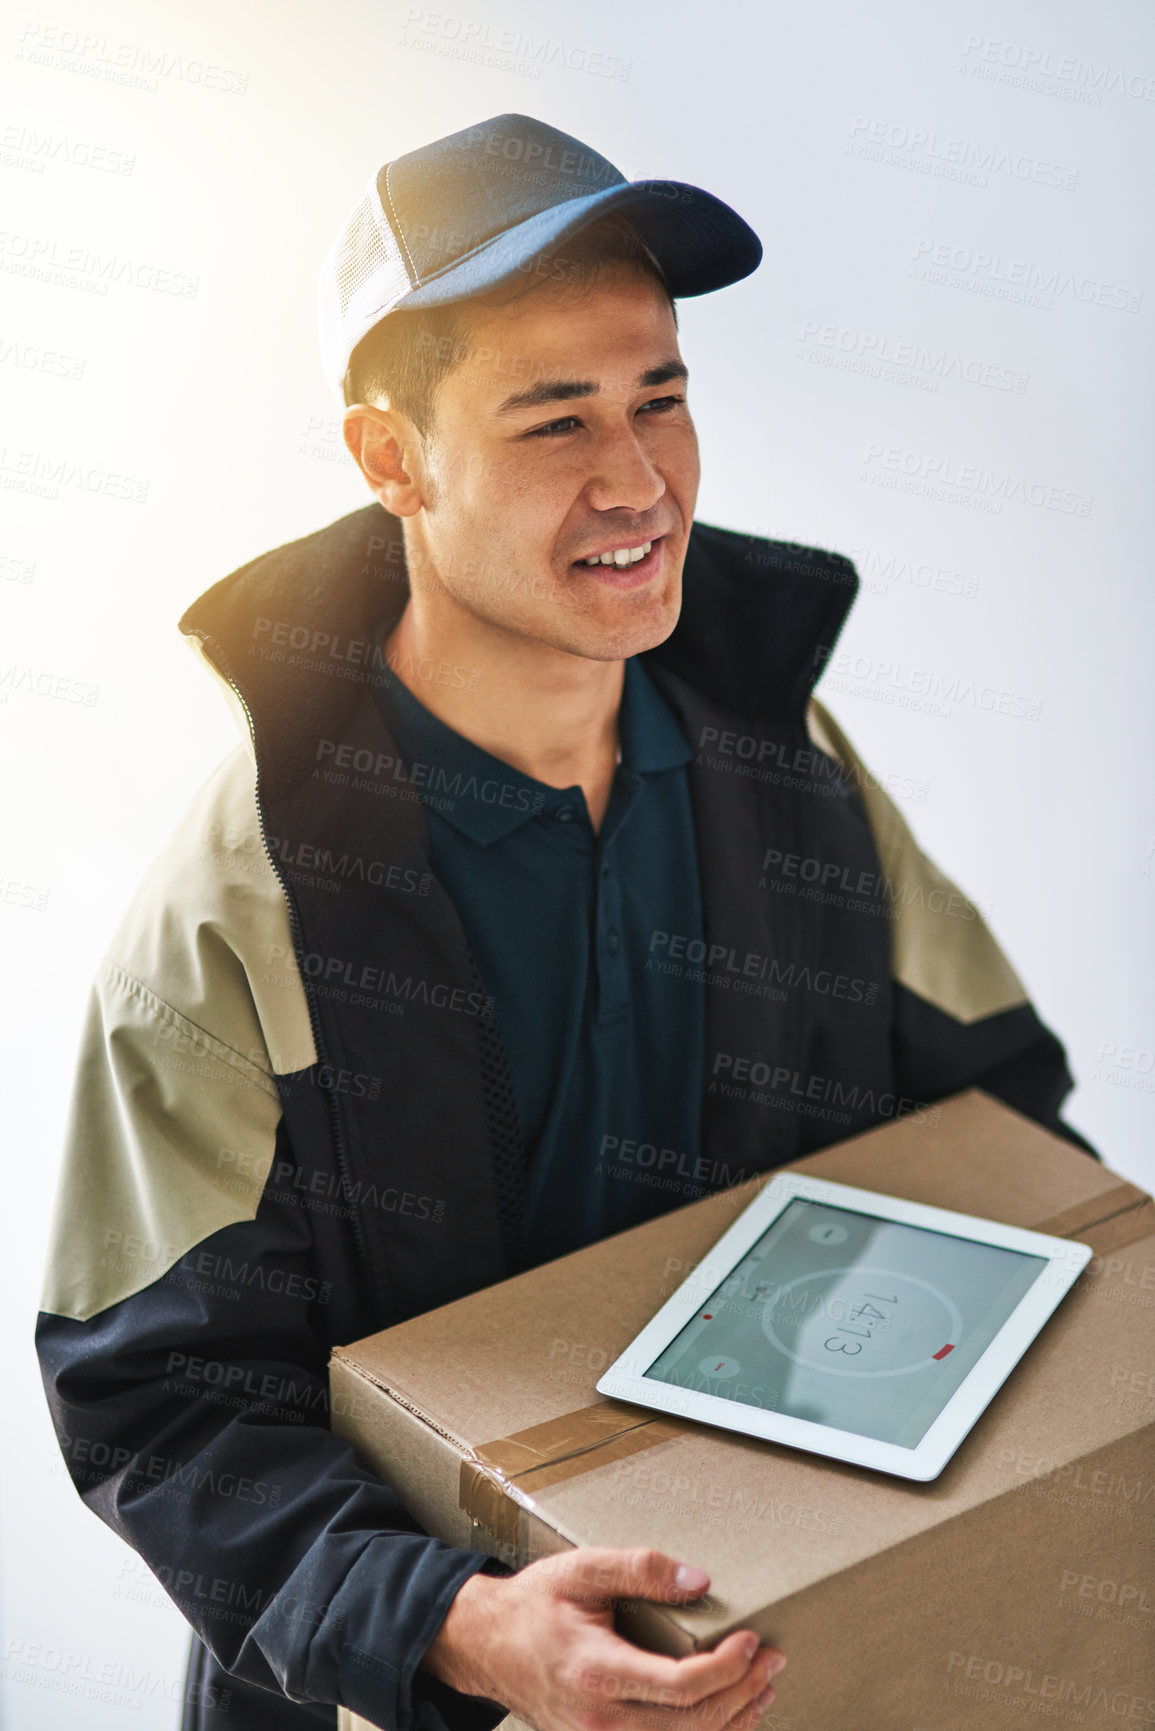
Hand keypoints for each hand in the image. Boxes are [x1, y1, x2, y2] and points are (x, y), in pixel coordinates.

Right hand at [420, 1546, 785, 1730]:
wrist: (487, 1646)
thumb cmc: (534, 1605)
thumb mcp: (582, 1569)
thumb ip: (640, 1569)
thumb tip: (700, 1580)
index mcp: (597, 1671)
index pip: (680, 1687)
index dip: (727, 1668)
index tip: (753, 1641)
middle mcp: (601, 1719)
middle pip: (692, 1725)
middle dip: (742, 1694)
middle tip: (773, 1661)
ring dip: (730, 1722)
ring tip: (761, 1690)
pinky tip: (725, 1716)